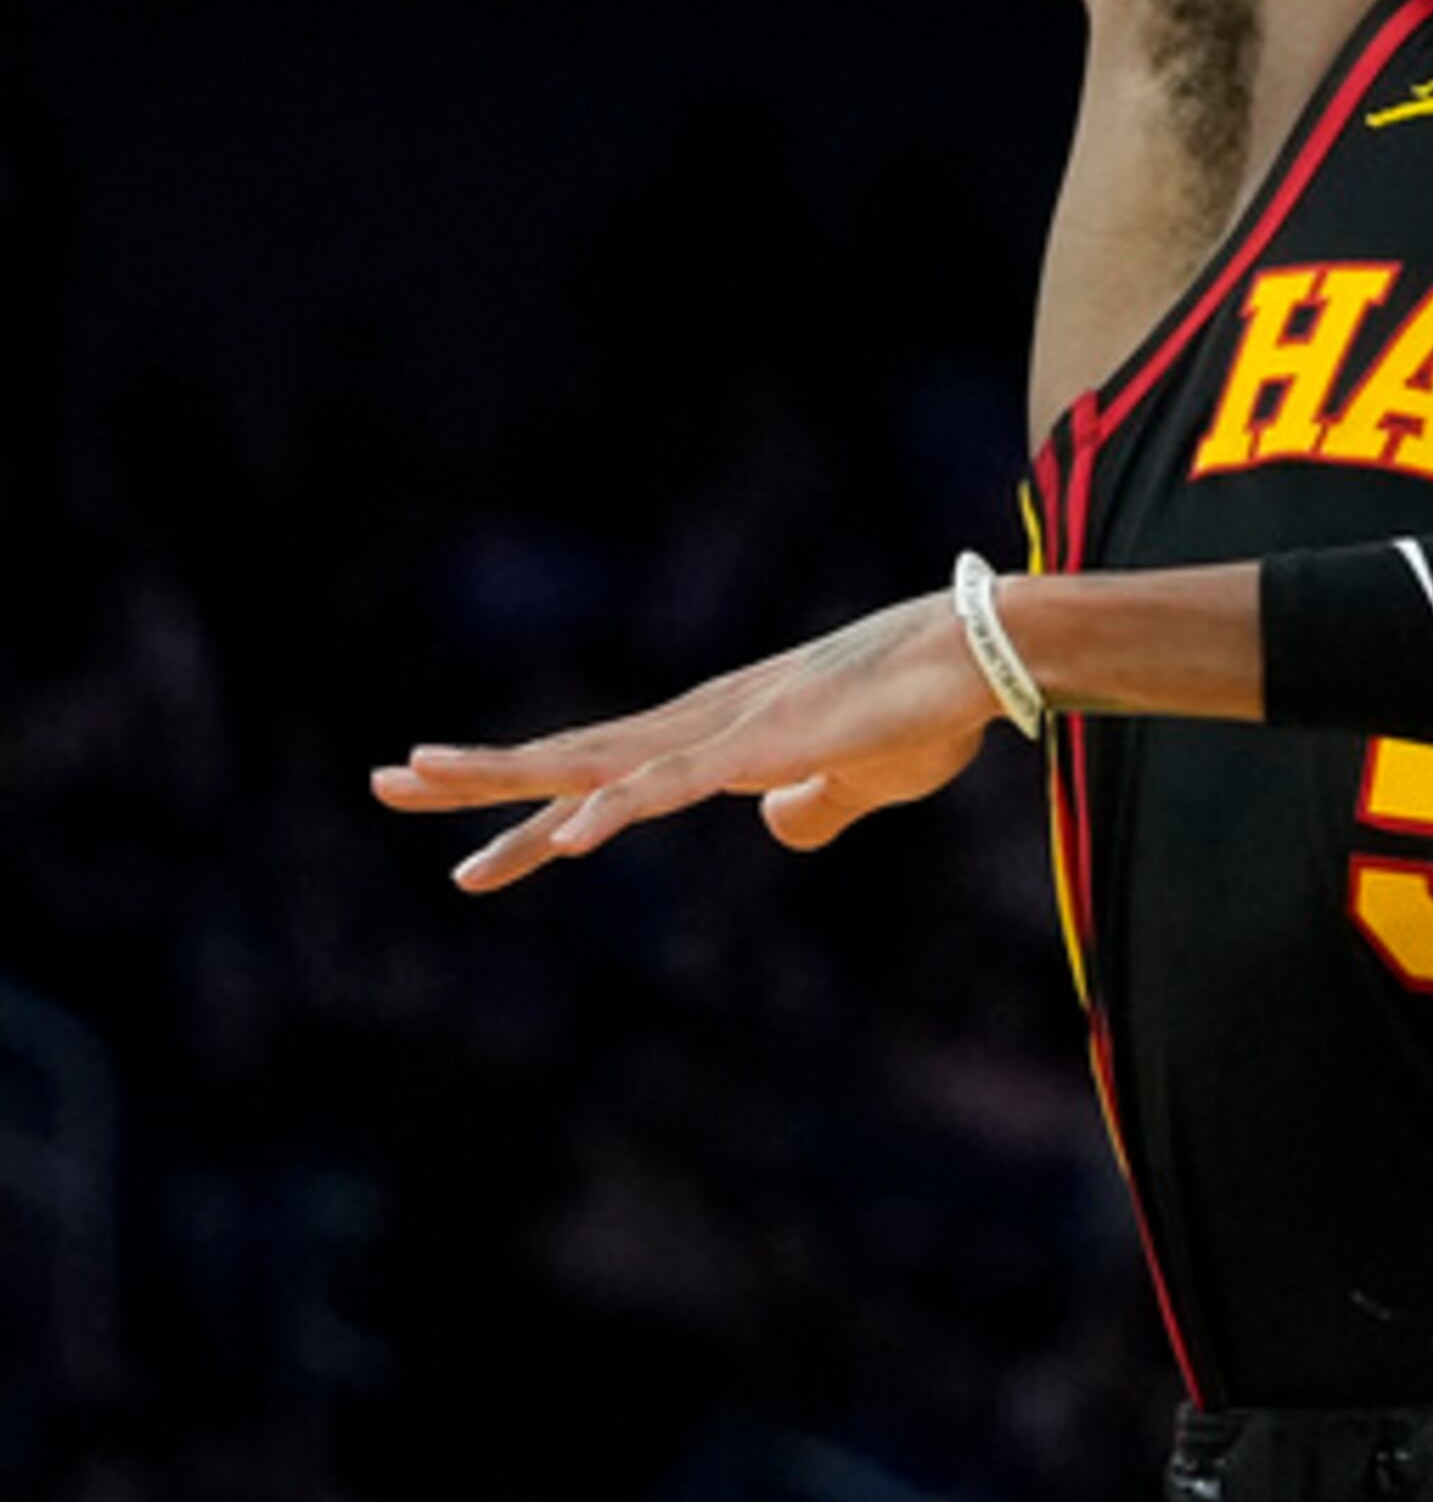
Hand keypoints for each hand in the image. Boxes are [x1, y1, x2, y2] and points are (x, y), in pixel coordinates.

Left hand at [372, 594, 1001, 888]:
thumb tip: (780, 825)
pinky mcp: (760, 745)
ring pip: (593, 764)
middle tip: (386, 781)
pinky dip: (619, 810)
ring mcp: (720, 734)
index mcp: (713, 745)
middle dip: (477, 778)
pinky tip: (574, 837)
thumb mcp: (862, 781)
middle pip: (568, 760)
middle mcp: (697, 729)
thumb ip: (816, 804)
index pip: (600, 782)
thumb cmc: (928, 711)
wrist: (978, 655)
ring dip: (506, 777)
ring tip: (422, 778)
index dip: (530, 814)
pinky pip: (674, 785)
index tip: (464, 846)